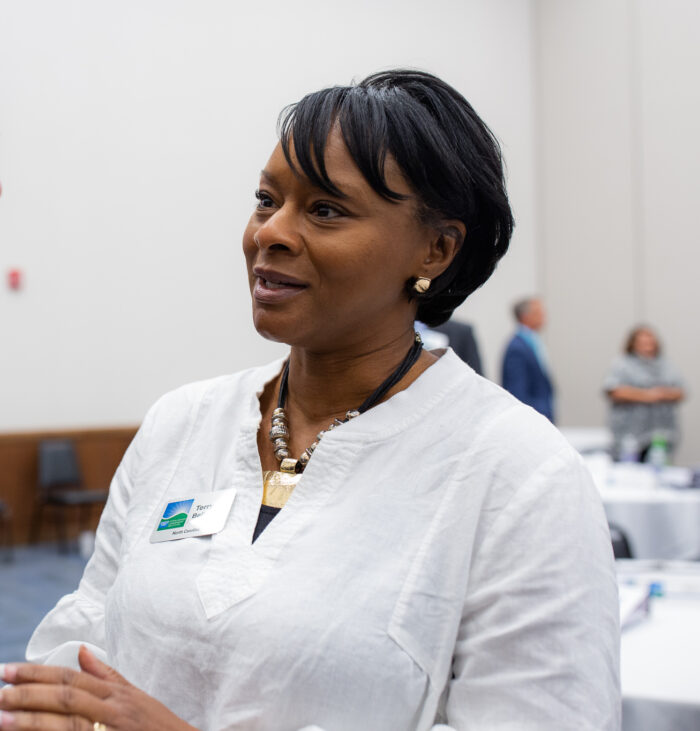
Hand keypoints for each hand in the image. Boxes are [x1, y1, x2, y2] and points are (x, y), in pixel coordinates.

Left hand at [0, 646, 196, 730]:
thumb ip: (107, 675)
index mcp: (116, 693)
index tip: (9, 671)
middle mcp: (113, 709)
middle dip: (28, 694)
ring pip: (67, 723)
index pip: (71, 678)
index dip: (38, 674)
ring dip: (32, 721)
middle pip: (66, 697)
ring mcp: (112, 730)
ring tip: (2, 719)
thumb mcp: (135, 697)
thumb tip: (83, 651)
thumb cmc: (158, 726)